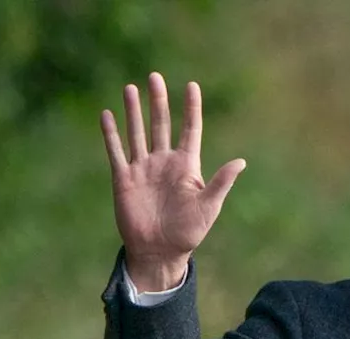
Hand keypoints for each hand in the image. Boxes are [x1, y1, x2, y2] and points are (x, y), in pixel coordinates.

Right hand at [101, 72, 245, 290]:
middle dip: (158, 101)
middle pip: (161, 124)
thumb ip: (221, 182)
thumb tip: (241, 161)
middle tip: (154, 77)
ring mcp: (143, 168)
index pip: (190, 130)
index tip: (192, 85)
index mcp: (187, 166)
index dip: (191, 108)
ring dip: (133, 111)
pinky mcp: (124, 179)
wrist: (160, 251)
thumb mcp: (209, 206)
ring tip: (131, 87)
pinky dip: (111, 133)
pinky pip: (117, 151)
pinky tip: (107, 114)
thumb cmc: (189, 232)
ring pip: (138, 132)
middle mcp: (164, 162)